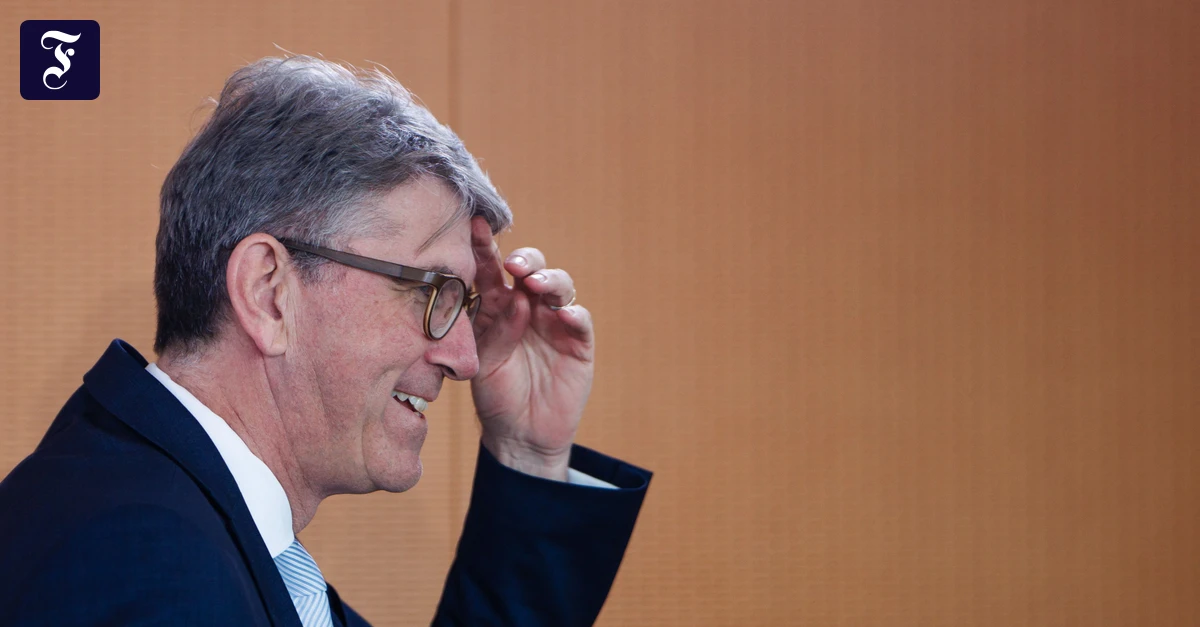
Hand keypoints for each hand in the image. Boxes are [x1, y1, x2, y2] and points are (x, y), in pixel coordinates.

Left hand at [469, 217, 594, 479]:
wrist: (519, 433)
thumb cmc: (494, 393)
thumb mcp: (480, 359)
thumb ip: (491, 328)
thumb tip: (510, 299)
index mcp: (497, 305)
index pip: (491, 270)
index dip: (485, 247)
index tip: (474, 226)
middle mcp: (528, 306)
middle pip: (532, 268)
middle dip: (526, 259)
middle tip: (513, 265)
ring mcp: (554, 322)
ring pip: (559, 286)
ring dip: (550, 279)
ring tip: (537, 284)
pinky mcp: (578, 342)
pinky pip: (580, 320)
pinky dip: (573, 313)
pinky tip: (563, 314)